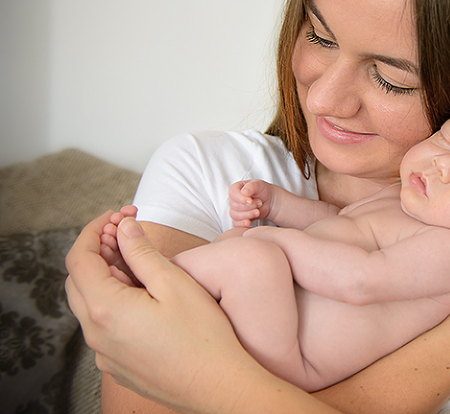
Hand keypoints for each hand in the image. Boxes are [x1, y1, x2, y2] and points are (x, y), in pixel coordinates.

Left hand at [65, 213, 261, 412]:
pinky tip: (143, 295)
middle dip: (99, 249)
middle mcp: (96, 335)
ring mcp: (105, 354)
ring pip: (90, 304)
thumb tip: (124, 228)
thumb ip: (142, 252)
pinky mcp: (119, 365)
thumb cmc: (204, 337)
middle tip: (128, 231)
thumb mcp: (174, 283)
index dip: (95, 229)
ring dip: (106, 276)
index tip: (116, 214)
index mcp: (106, 310)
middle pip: (78, 280)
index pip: (79, 258)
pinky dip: (114, 301)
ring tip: (138, 259)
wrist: (219, 387)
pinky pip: (104, 326)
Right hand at [228, 180, 274, 226]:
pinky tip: (249, 223)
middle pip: (235, 206)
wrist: (268, 200)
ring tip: (258, 212)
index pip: (232, 193)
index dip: (240, 198)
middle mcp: (233, 199)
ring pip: (235, 215)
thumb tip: (244, 192)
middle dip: (249, 206)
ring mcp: (235, 210)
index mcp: (236, 188)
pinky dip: (242, 224)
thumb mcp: (258, 185)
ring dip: (247, 215)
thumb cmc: (262, 190)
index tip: (250, 201)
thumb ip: (251, 186)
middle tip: (259, 203)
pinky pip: (236, 223)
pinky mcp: (239, 219)